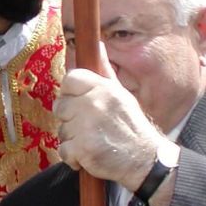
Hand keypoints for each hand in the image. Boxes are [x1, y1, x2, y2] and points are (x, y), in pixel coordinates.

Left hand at [54, 45, 163, 189]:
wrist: (145, 159)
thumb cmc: (131, 126)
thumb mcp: (122, 95)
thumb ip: (105, 71)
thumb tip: (98, 45)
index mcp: (103, 88)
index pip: (70, 79)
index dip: (71, 93)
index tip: (80, 103)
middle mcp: (93, 104)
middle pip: (60, 106)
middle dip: (70, 119)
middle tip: (90, 127)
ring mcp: (86, 126)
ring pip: (62, 130)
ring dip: (73, 139)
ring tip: (94, 141)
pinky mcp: (82, 148)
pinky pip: (63, 150)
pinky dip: (73, 157)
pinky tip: (90, 155)